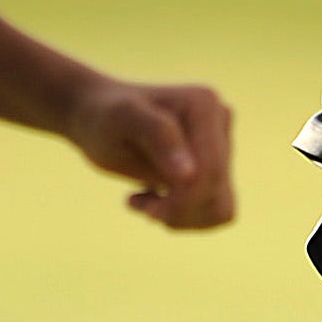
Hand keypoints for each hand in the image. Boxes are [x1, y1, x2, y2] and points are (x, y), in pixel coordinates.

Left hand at [65, 78, 235, 228]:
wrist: (98, 116)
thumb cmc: (105, 116)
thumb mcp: (121, 120)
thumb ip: (158, 137)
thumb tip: (190, 175)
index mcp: (205, 105)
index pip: (209, 171)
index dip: (183, 200)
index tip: (146, 212)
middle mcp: (221, 122)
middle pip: (216, 190)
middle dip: (177, 208)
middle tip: (136, 202)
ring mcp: (222, 145)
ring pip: (221, 207)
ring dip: (181, 217)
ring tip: (144, 201)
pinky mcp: (218, 167)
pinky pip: (216, 210)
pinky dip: (185, 216)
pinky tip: (154, 200)